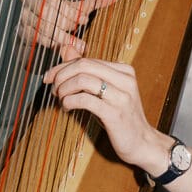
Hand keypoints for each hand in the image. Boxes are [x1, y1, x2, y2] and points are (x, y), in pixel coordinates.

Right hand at [18, 0, 120, 59]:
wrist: (43, 39)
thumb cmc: (63, 19)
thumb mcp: (80, 9)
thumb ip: (97, 0)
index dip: (67, 6)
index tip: (84, 19)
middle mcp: (30, 0)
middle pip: (46, 7)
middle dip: (66, 19)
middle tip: (81, 28)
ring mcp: (24, 16)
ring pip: (41, 23)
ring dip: (61, 35)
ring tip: (78, 44)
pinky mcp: (22, 33)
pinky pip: (35, 36)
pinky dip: (52, 43)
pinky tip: (64, 48)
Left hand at [43, 57, 167, 174]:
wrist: (141, 142)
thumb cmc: (119, 116)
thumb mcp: (105, 90)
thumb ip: (87, 70)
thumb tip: (66, 48)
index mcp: (124, 70)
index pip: (87, 60)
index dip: (63, 67)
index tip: (49, 77)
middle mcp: (125, 79)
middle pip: (84, 66)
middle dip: (61, 75)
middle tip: (53, 89)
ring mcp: (121, 96)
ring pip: (83, 80)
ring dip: (64, 90)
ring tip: (61, 100)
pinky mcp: (115, 113)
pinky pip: (85, 100)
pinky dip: (69, 102)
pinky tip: (67, 108)